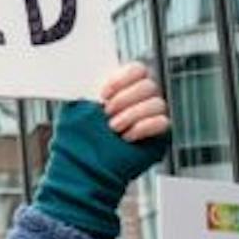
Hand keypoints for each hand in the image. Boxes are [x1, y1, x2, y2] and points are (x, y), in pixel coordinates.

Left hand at [31, 62, 172, 238]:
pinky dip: (143, 128)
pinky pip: (163, 122)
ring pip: (157, 102)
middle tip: (107, 113)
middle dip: (125, 98)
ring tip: (113, 128)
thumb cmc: (77, 142)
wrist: (84, 169)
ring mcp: (150, 118)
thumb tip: (87, 68)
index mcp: (120, 89)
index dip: (123, 77)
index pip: (137, 69)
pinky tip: (127, 137)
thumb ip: (85, 87)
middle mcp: (138, 101)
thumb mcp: (75, 109)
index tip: (104, 93)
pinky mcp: (159, 136)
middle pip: (149, 84)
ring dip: (132, 115)